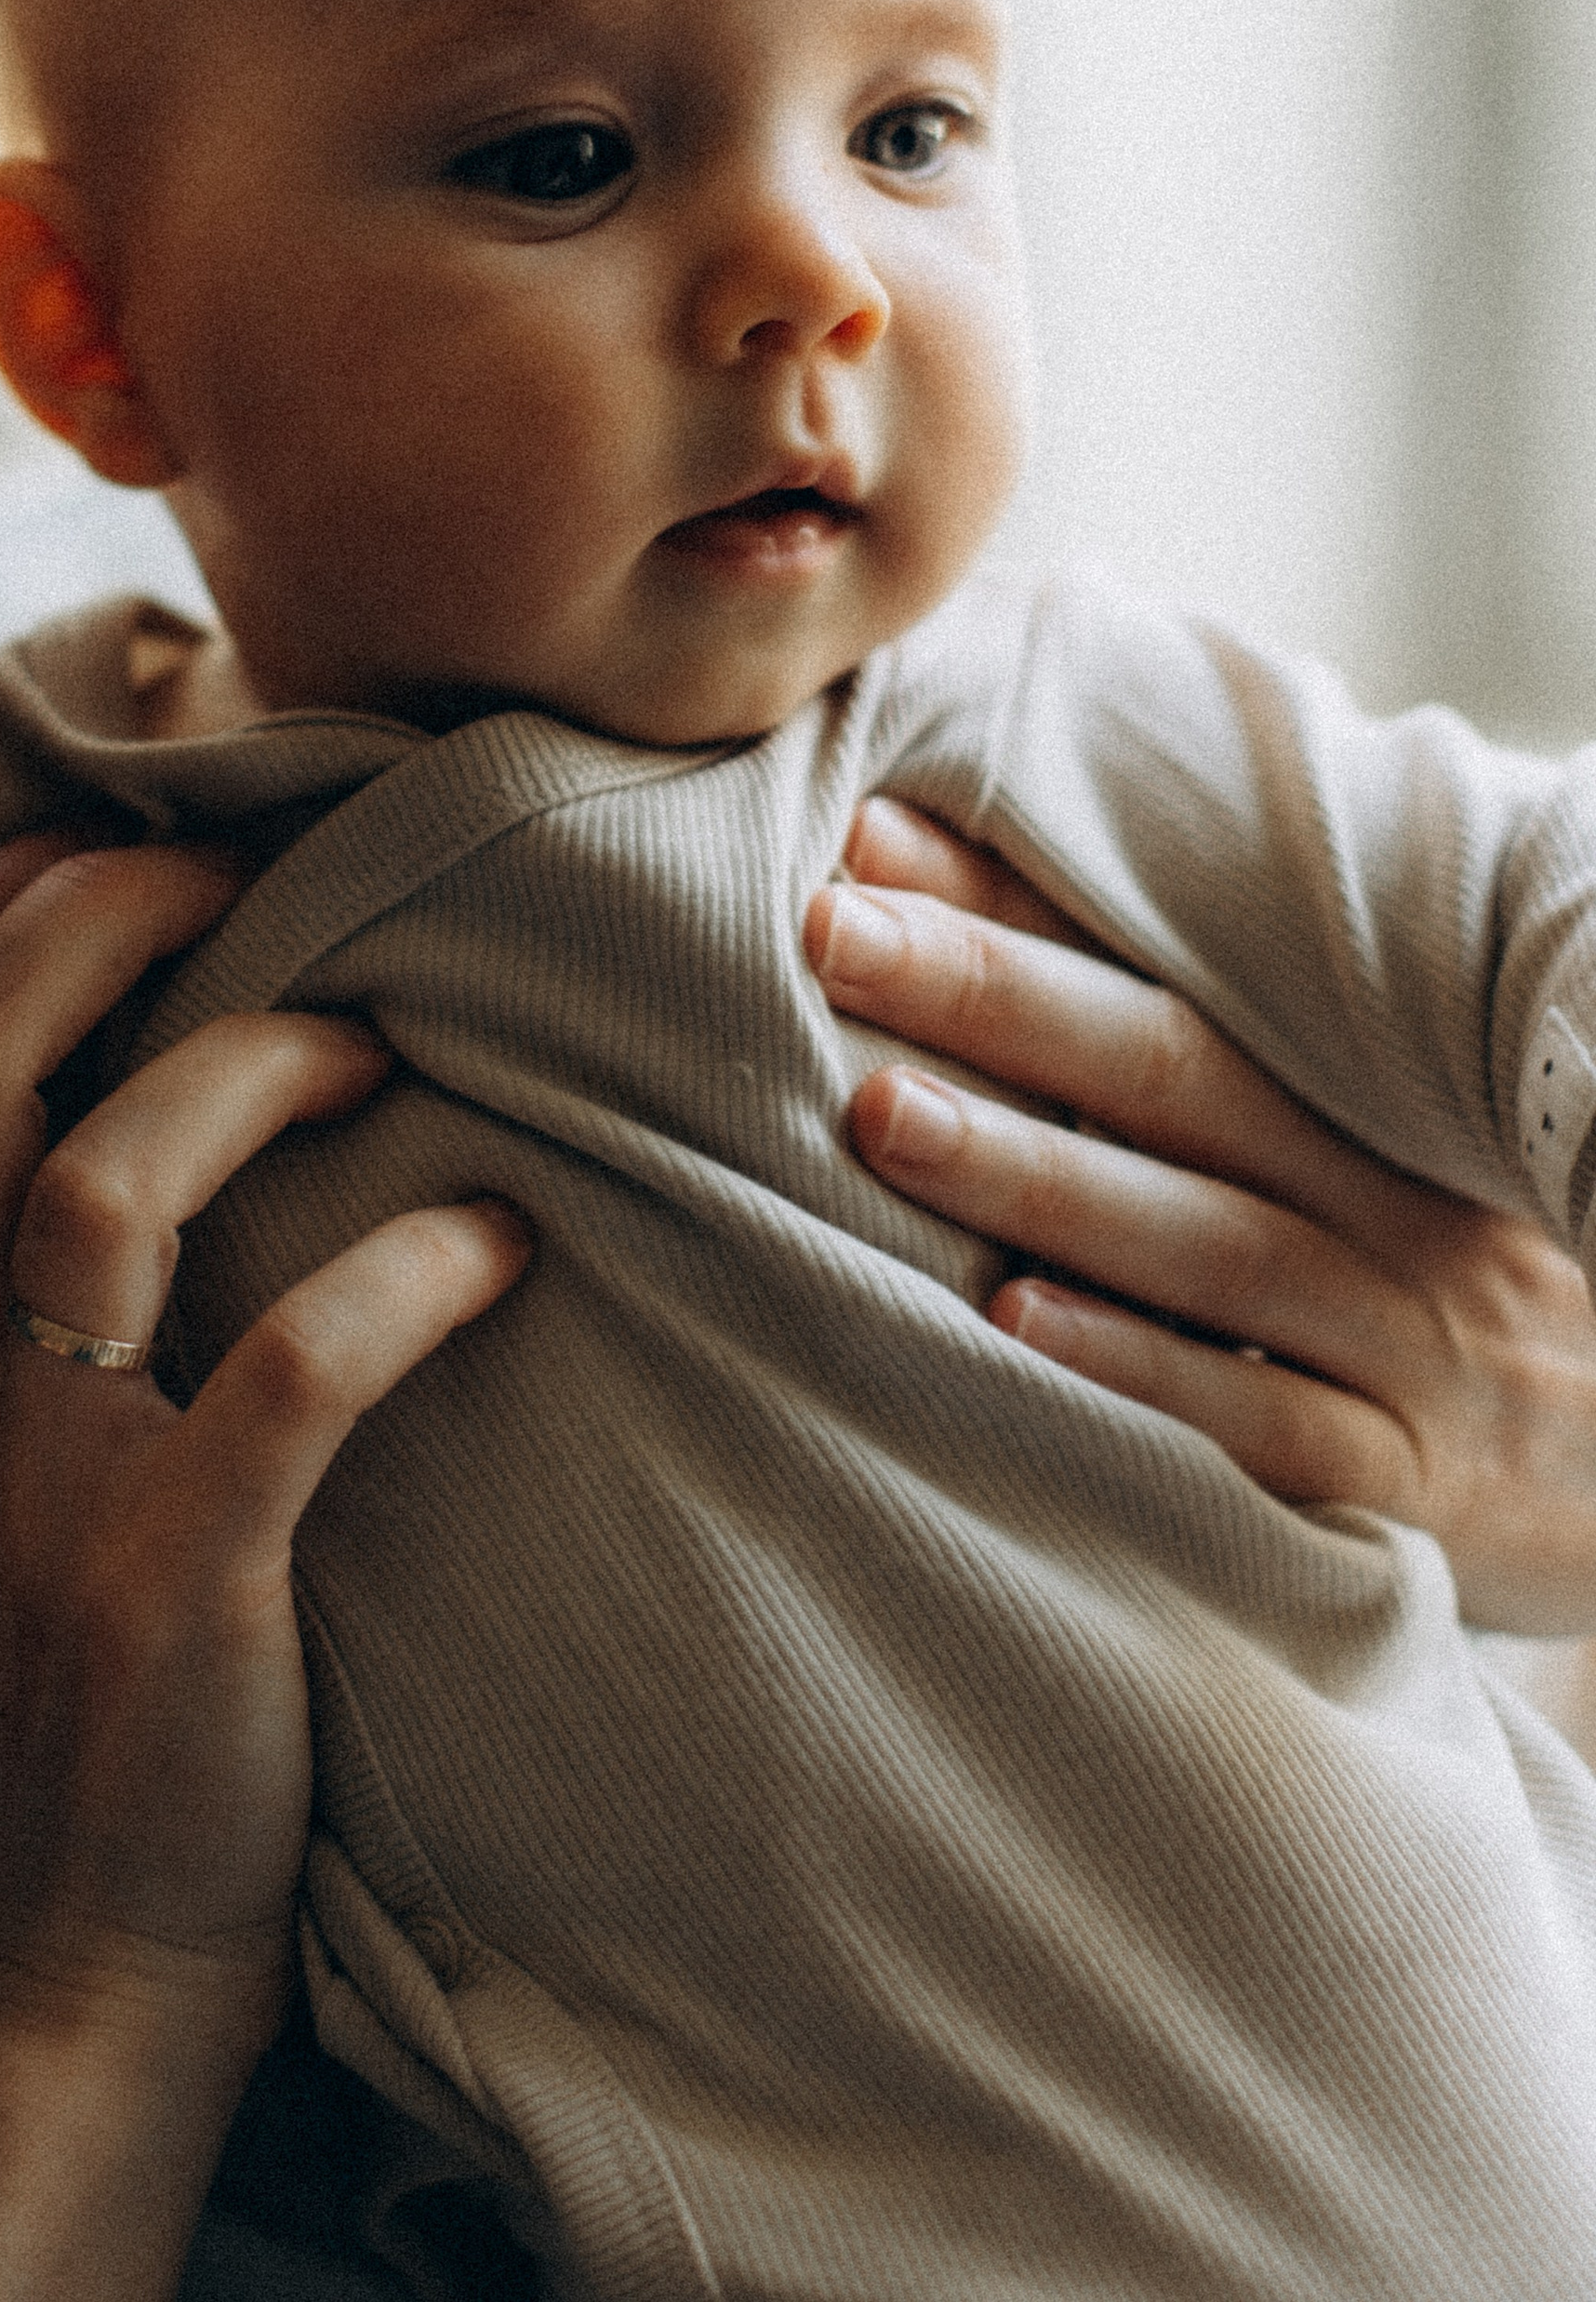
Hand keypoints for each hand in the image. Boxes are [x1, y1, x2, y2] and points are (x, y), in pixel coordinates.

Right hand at [0, 836, 539, 2301]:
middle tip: (252, 882)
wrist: (47, 1971)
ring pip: (103, 1195)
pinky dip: (403, 1281)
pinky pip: (290, 1382)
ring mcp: (48, 1487)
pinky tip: (501, 1239)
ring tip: (385, 1046)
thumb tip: (125, 1075)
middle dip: (97, 923)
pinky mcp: (177, 1585)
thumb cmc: (45, 1675)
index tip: (123, 842)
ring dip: (253, 1073)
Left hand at [803, 797, 1595, 1635]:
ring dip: (1037, 1171)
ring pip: (1208, 1237)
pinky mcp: (1415, 1484)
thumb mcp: (1392, 1175)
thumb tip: (1001, 971)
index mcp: (1367, 1099)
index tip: (870, 826)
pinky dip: (1140, 1369)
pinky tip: (1011, 1323)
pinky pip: (1266, 1419)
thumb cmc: (1481, 1311)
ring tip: (882, 1111)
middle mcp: (1388, 1193)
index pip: (1170, 968)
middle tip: (829, 925)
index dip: (1021, 897)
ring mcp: (1408, 1334)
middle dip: (993, 990)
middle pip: (1174, 1070)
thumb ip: (1221, 1094)